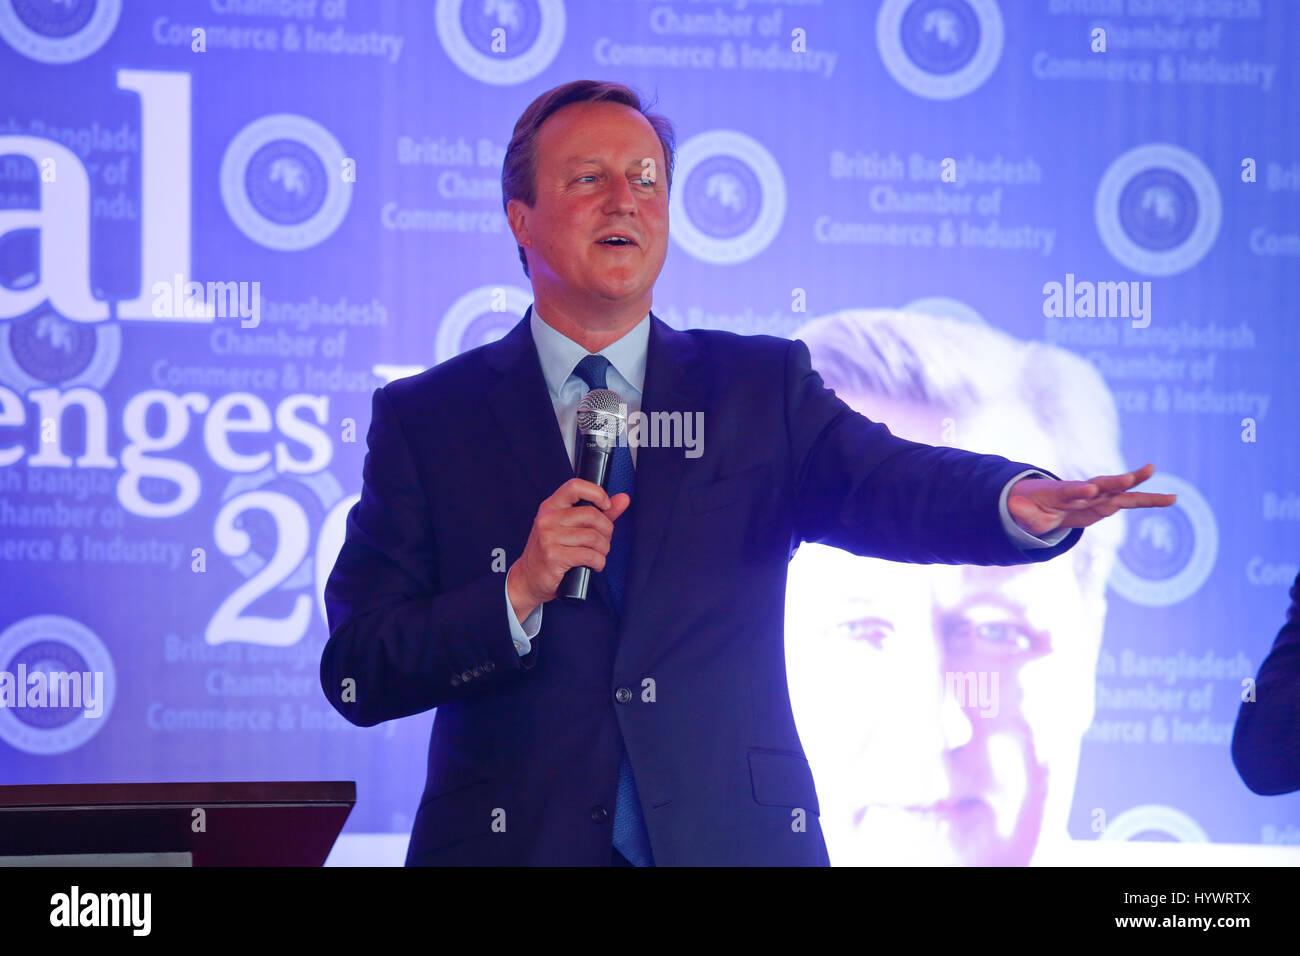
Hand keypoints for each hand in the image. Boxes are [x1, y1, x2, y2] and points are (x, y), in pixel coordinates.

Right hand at [507, 478, 630, 620]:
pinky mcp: (553, 556)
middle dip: (606, 530)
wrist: (528, 579)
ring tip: (599, 555)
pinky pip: (589, 555)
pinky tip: (594, 565)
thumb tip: (623, 499)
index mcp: (551, 506)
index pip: (575, 486)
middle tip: (604, 541)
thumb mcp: (571, 528)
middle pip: (591, 515)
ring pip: (593, 537)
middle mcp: (547, 519)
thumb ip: (599, 513)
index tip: (606, 505)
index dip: (596, 493)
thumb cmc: (551, 552)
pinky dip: (598, 562)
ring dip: (603, 549)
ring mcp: (548, 537)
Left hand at [1008, 462, 1175, 536]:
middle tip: (1134, 476)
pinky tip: (1172, 498)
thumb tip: (1014, 504)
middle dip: (1117, 482)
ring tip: (1170, 494)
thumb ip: (1022, 510)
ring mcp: (1097, 496)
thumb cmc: (1033, 506)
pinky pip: (1129, 500)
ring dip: (1142, 490)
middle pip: (1102, 486)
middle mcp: (1083, 491)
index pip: (1070, 490)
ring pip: (1121, 493)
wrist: (1043, 502)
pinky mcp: (1107, 503)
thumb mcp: (1023, 512)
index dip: (1079, 490)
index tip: (1090, 490)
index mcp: (1060, 493)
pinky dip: (1148, 499)